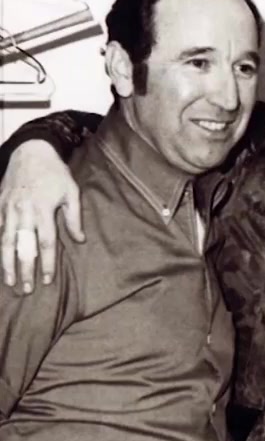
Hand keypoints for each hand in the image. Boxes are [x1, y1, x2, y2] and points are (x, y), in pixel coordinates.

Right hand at [0, 140, 83, 293]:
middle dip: (25, 269)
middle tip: (26, 289)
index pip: (46, 243)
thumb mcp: (71, 192)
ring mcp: (8, 208)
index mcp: (43, 210)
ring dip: (6, 263)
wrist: (31, 151)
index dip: (46, 263)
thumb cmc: (55, 173)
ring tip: (9, 281)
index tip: (47, 280)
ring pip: (5, 241)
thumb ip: (74, 218)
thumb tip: (80, 240)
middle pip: (23, 247)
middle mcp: (23, 212)